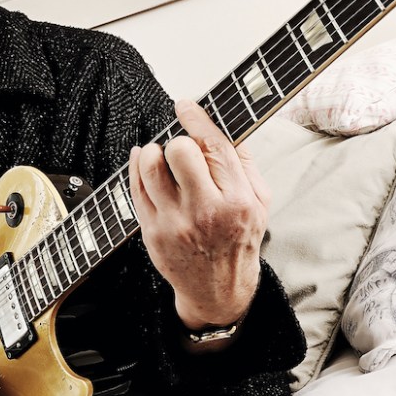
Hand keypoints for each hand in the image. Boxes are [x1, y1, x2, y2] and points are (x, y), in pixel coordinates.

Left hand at [129, 99, 270, 337]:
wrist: (219, 289)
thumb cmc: (239, 240)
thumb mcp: (260, 202)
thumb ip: (246, 162)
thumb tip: (229, 126)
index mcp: (236, 199)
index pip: (213, 146)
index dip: (196, 118)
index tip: (185, 105)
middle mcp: (205, 211)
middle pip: (179, 151)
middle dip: (178, 140)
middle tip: (181, 148)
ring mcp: (175, 223)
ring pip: (150, 165)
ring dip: (153, 151)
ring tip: (161, 156)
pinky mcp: (152, 233)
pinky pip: (135, 187)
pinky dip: (137, 166)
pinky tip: (145, 162)